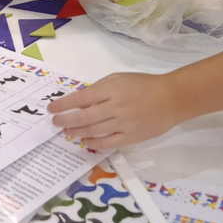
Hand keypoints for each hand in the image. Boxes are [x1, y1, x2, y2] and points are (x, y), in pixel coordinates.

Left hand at [49, 72, 188, 149]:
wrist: (171, 98)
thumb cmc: (144, 84)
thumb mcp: (119, 79)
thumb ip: (100, 90)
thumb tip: (80, 102)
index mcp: (111, 89)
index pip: (81, 99)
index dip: (64, 105)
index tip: (51, 109)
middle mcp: (115, 107)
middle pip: (84, 117)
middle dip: (66, 120)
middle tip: (55, 123)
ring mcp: (123, 123)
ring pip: (94, 131)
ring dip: (77, 132)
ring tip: (66, 132)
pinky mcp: (131, 137)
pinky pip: (108, 142)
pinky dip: (94, 143)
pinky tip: (85, 142)